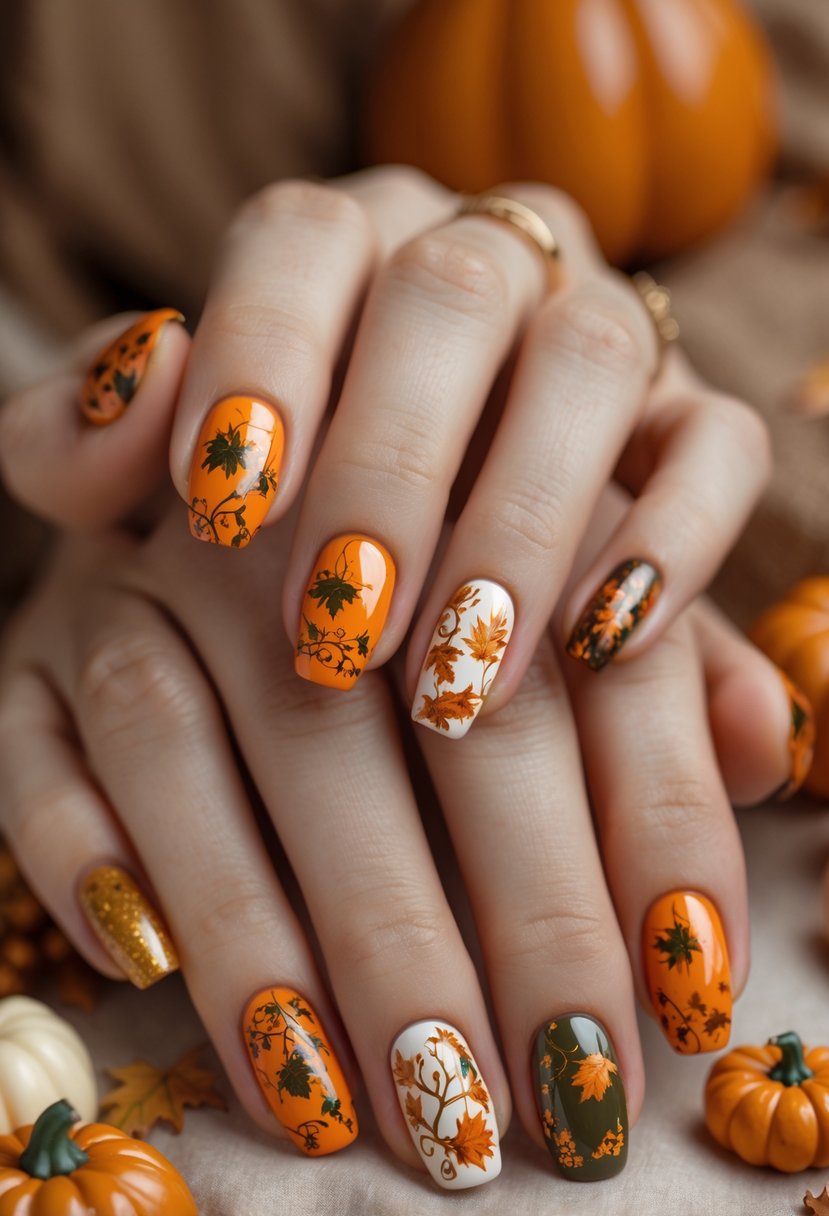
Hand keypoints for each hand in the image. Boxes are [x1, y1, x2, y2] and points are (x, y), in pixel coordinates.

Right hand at [0, 420, 799, 1188]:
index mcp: (450, 486)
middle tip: (544, 1101)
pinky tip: (143, 971)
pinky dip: (80, 854)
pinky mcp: (29, 648)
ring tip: (351, 1103)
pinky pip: (36, 748)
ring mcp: (135, 584)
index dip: (643, 825)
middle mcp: (284, 526)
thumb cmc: (418, 555)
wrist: (209, 456)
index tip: (688, 993)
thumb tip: (764, 744)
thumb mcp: (552, 577)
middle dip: (479, 922)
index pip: (570, 661)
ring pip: (195, 750)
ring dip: (270, 934)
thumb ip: (663, 654)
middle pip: (388, 725)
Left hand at [1, 168, 771, 740]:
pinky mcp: (690, 421)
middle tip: (334, 631)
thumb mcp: (133, 497)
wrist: (392, 577)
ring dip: (523, 520)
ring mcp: (596, 328)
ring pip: (592, 358)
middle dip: (393, 466)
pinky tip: (600, 647)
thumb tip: (134, 387)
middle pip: (453, 294)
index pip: (304, 237)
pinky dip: (673, 540)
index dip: (265, 355)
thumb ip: (78, 447)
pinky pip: (720, 445)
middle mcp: (477, 257)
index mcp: (340, 246)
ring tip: (455, 674)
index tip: (222, 504)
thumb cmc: (245, 524)